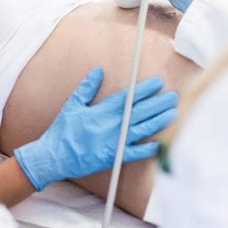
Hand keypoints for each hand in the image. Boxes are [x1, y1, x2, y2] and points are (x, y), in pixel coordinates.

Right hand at [14, 67, 177, 191]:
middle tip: (173, 96)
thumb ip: (86, 87)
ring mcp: (113, 142)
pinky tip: (161, 144)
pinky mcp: (113, 157)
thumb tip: (98, 70)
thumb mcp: (72, 104)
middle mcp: (110, 125)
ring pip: (142, 130)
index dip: (143, 90)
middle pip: (139, 112)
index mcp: (100, 111)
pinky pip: (135, 153)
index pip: (127, 98)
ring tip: (173, 113)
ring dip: (158, 121)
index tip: (157, 82)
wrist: (54, 155)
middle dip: (157, 103)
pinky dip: (148, 149)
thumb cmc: (62, 130)